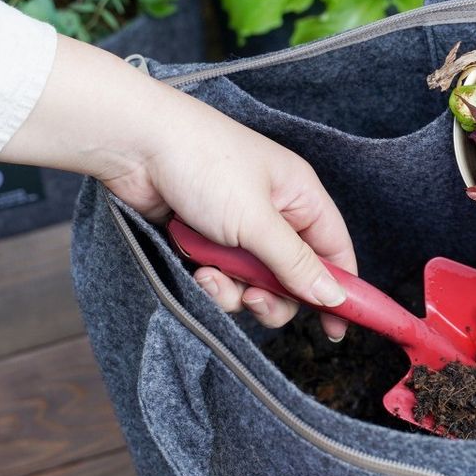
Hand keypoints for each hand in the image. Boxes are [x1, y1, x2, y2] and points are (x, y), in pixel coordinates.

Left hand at [0, 36, 355, 337]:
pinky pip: (223, 278)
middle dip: (274, 296)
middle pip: (294, 276)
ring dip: (235, 289)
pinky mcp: (207, 240)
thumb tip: (335, 297)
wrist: (133, 145)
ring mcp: (240, 228)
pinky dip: (211, 280)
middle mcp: (275, 213)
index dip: (342, 290)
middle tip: (254, 301)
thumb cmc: (202, 163)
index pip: (335, 250)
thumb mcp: (256, 220)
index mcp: (300, 196)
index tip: (337, 329)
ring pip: (255, 283)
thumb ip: (296, 264)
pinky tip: (196, 266)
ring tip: (211, 275)